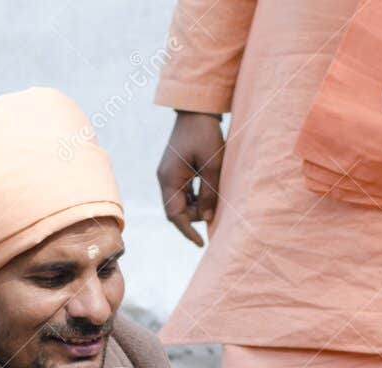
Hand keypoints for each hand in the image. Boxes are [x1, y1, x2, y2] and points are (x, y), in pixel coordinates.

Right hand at [157, 111, 225, 245]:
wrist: (197, 110)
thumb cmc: (205, 134)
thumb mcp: (212, 165)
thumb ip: (210, 192)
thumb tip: (208, 218)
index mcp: (169, 179)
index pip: (175, 215)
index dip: (188, 231)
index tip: (201, 243)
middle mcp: (165, 180)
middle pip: (177, 211)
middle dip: (195, 216)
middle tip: (216, 208)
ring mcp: (169, 175)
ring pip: (181, 202)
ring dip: (197, 206)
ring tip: (215, 196)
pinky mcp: (175, 171)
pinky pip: (183, 192)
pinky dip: (195, 197)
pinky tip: (208, 192)